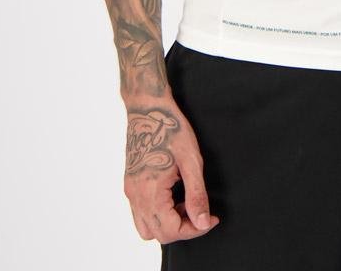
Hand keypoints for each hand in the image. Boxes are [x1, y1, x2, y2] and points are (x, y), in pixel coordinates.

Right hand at [123, 94, 220, 244]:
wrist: (147, 107)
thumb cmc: (171, 129)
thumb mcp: (191, 161)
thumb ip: (196, 195)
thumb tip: (202, 222)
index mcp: (150, 192)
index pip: (171, 230)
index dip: (195, 229)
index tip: (211, 218)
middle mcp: (135, 196)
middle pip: (158, 234)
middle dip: (183, 229)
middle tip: (200, 212)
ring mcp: (130, 191)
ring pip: (146, 228)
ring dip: (168, 224)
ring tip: (185, 204)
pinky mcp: (130, 184)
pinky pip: (140, 213)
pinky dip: (157, 214)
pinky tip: (173, 195)